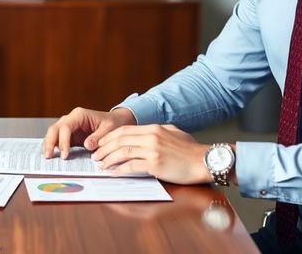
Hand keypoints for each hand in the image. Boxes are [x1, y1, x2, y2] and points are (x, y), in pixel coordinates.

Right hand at [42, 107, 136, 158]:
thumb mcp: (109, 129)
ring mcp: (69, 127)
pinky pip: (58, 140)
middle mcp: (71, 119)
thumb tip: (87, 145)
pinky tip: (52, 156)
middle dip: (50, 142)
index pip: (65, 127)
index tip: (65, 154)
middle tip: (49, 156)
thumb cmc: (112, 123)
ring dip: (49, 145)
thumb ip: (98, 137)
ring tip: (48, 158)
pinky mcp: (69, 135)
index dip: (63, 141)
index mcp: (79, 115)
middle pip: (54, 129)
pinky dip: (54, 148)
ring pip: (53, 134)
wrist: (115, 122)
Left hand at [92, 124, 211, 184]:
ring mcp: (152, 150)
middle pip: (120, 140)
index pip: (125, 130)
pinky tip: (113, 173)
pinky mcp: (155, 165)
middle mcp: (151, 137)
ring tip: (101, 165)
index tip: (101, 144)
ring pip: (123, 152)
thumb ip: (160, 130)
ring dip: (109, 159)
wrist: (205, 160)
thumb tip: (150, 132)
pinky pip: (132, 166)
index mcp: (154, 128)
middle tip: (96, 156)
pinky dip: (120, 169)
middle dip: (105, 148)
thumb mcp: (175, 132)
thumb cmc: (191, 149)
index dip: (110, 137)